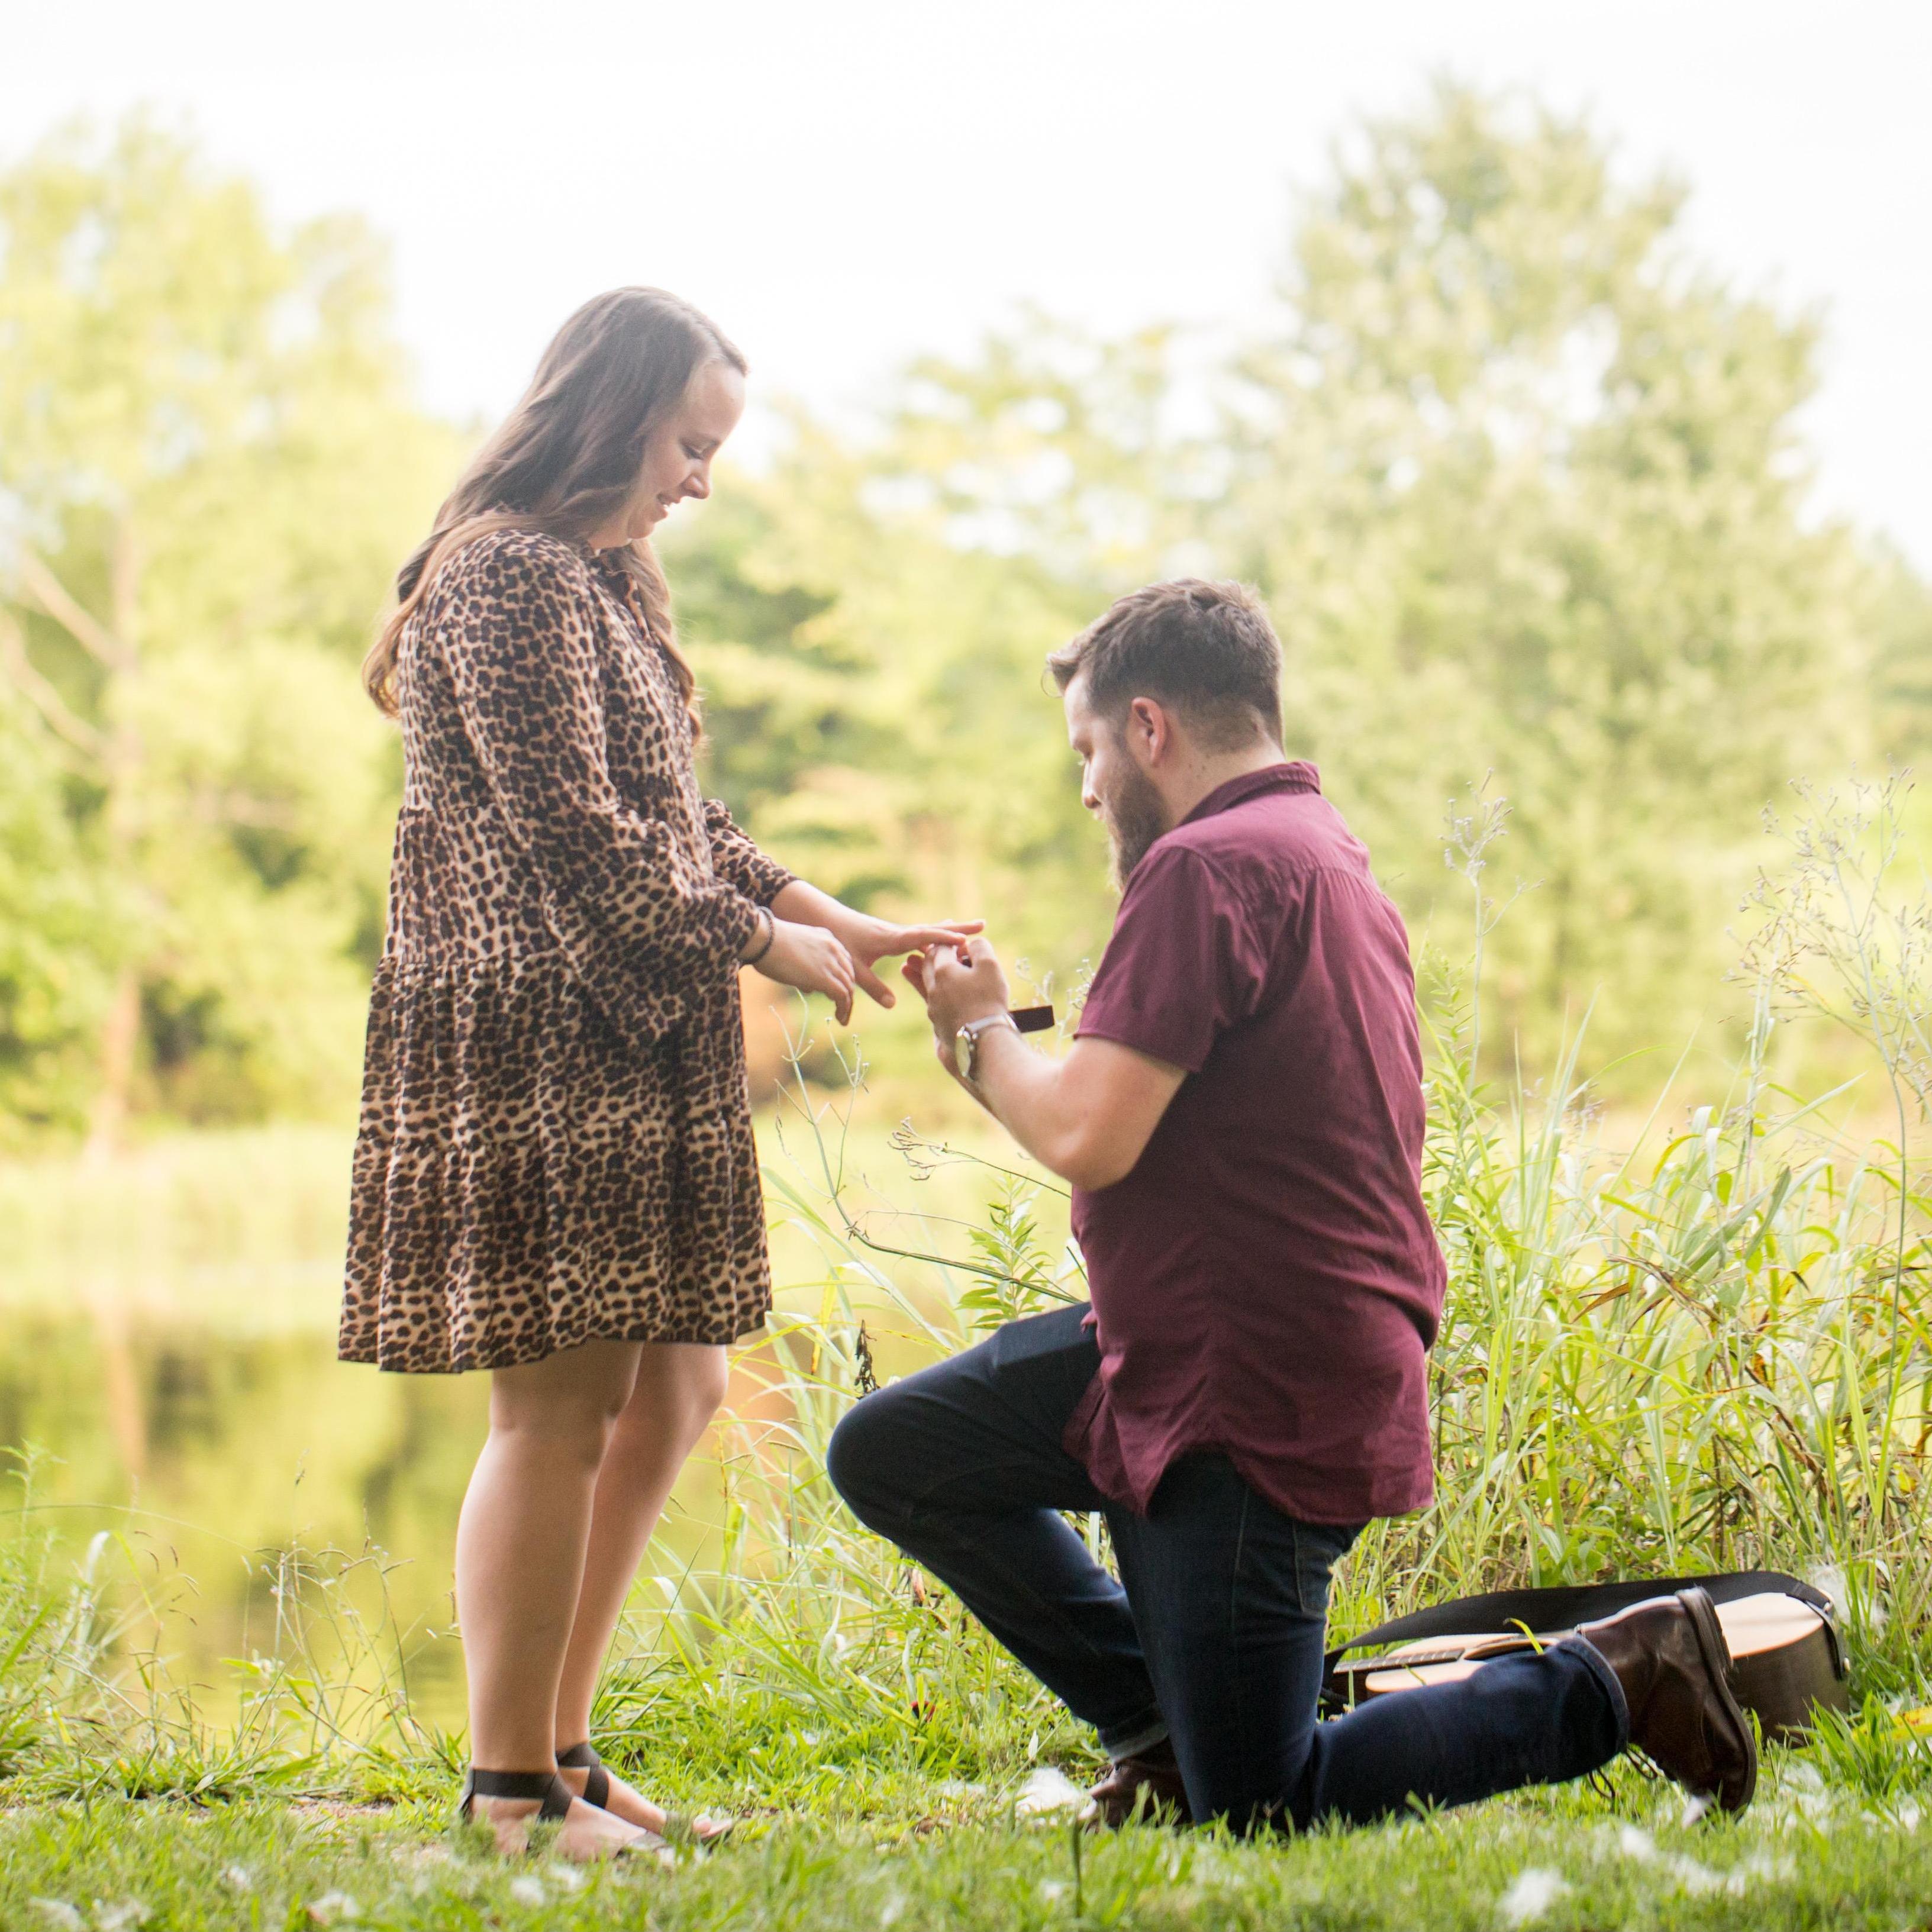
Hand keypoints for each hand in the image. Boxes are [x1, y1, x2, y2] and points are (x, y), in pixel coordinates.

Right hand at [750, 917, 856, 1024]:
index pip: (843, 960)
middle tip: (843, 1007)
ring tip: (843, 1018)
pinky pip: (842, 996)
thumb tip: (809, 988)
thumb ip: (804, 968)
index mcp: (826, 938)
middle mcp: (833, 948)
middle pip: (848, 974)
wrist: (763, 939)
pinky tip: (839, 1018)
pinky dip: (844, 1009)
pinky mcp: (825, 978)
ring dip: (847, 1005)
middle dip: (848, 992)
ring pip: (848, 987)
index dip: (842, 977)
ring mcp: (831, 962)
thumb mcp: (792, 952)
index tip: (837, 990)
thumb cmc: (767, 945)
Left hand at [770, 883, 981, 1010]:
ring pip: (928, 931)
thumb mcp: (853, 969)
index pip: (922, 937)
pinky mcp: (892, 935)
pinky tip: (942, 943)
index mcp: (890, 939)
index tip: (963, 940)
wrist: (824, 920)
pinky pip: (919, 936)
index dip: (942, 939)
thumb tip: (893, 1004)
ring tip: (972, 932)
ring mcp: (895, 932)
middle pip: (932, 929)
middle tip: (983, 924)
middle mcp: (897, 932)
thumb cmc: (838, 943)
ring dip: (949, 931)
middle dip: (957, 927)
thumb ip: (873, 988)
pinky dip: (934, 937)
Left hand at [904, 935, 1011, 1042]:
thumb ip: (980, 948)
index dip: (950, 942)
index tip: (959, 941)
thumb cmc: (988, 1000)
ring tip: (906, 966)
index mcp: (943, 971)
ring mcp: (934, 1008)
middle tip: (930, 949)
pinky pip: (931, 1003)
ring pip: (924, 985)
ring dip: (918, 974)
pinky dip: (929, 993)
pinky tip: (926, 996)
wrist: (983, 1040)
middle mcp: (933, 989)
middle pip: (927, 966)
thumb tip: (972, 944)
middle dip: (930, 955)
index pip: (941, 948)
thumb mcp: (990, 966)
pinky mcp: (938, 1025)